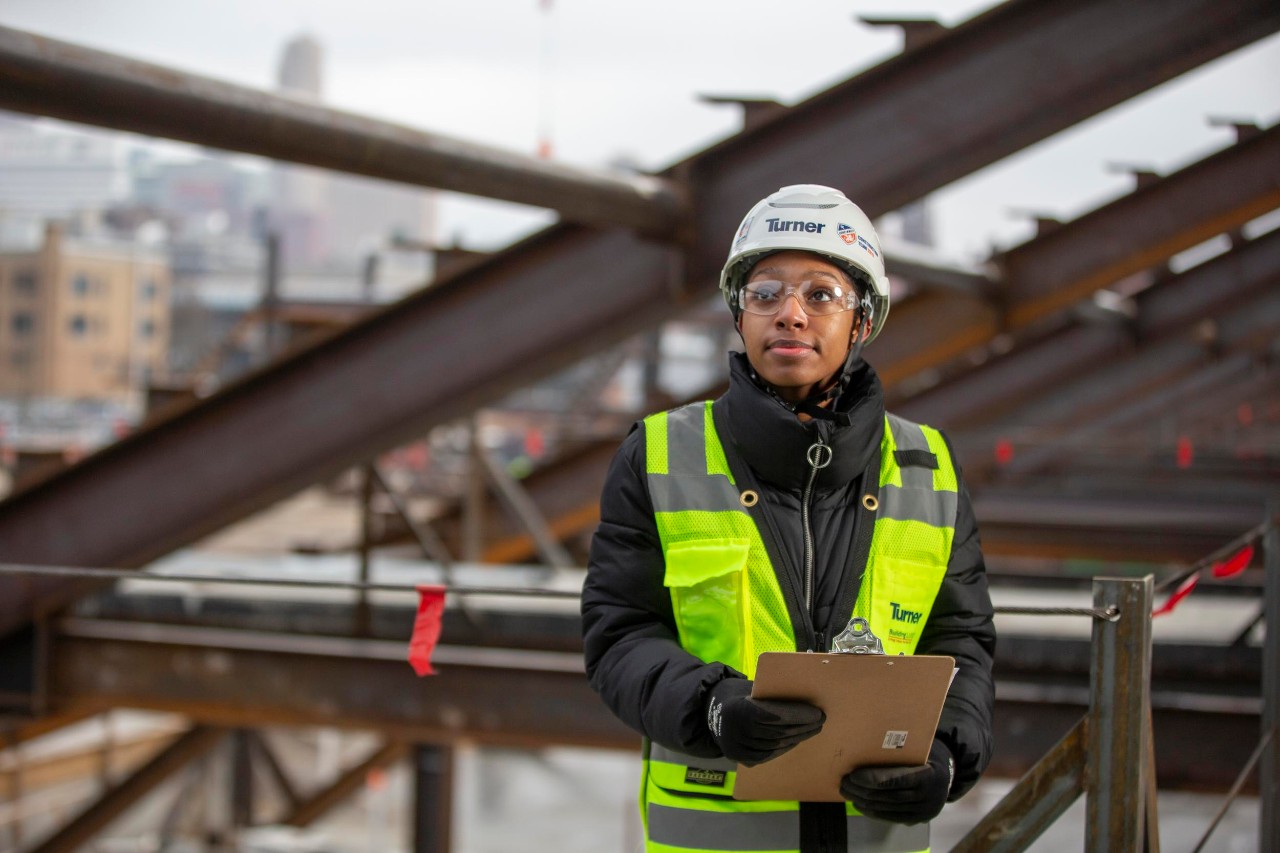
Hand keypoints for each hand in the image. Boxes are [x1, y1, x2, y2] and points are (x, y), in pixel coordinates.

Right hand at [705, 678, 824, 765]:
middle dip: (803, 726)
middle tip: (820, 720)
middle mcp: (739, 732)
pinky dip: (786, 747)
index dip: (797, 715)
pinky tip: (796, 739)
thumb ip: (771, 696)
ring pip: (777, 745)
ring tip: (812, 729)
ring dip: (798, 737)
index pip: (774, 715)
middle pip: (779, 732)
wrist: (711, 714)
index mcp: (739, 709)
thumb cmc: (737, 695)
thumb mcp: (750, 689)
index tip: (816, 713)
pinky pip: (770, 755)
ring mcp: (740, 749)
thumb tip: (802, 699)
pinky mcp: (743, 759)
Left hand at [840, 738, 953, 823]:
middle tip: (844, 782)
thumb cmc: (926, 756)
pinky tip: (860, 804)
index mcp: (928, 775)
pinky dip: (872, 812)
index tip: (853, 775)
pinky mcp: (916, 820)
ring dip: (863, 801)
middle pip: (887, 796)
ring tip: (847, 792)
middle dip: (862, 790)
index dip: (872, 779)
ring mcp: (922, 811)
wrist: (947, 777)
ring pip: (886, 808)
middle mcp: (927, 796)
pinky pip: (890, 818)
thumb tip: (867, 738)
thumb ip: (900, 749)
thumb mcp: (920, 748)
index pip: (896, 779)